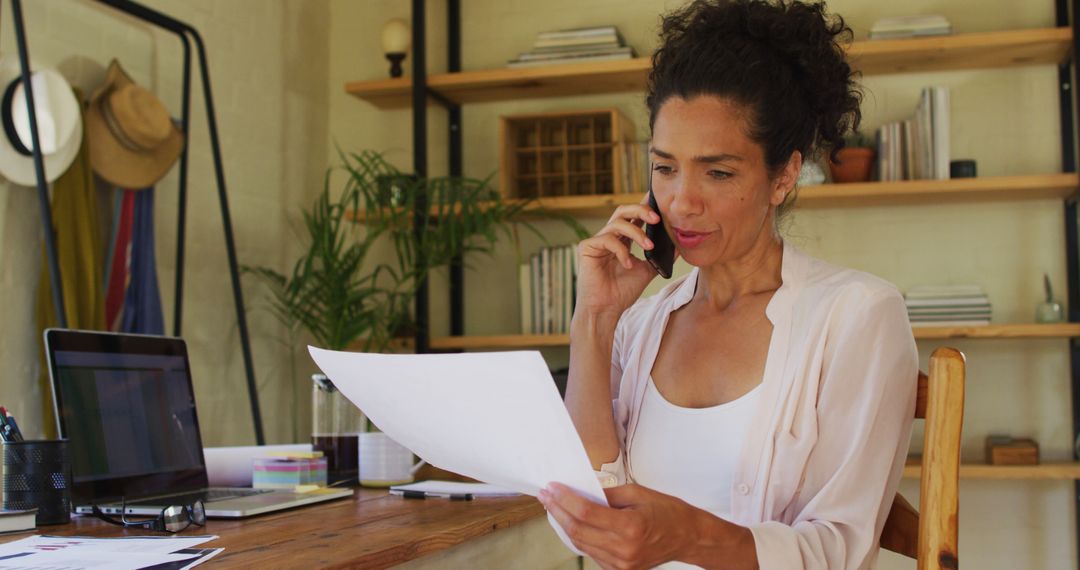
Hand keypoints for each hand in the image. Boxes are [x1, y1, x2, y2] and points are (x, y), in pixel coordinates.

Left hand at [538, 482, 699, 569]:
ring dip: (564, 525)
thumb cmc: (668, 512)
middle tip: (545, 495)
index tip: (552, 488)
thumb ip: (607, 494)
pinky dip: (580, 537)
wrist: (688, 537)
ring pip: (581, 544)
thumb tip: (581, 491)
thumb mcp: (638, 493)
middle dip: (557, 511)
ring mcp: (622, 564)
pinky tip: (572, 523)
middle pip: (578, 531)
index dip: (565, 500)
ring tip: (554, 506)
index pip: (586, 513)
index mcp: (631, 527)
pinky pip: (592, 553)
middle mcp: (624, 549)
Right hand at [574, 202, 662, 319]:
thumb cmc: (622, 292)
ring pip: (617, 223)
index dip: (645, 207)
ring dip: (636, 233)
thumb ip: (659, 256)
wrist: (606, 310)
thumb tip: (679, 245)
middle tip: (657, 218)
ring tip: (649, 246)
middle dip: (641, 210)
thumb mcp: (648, 270)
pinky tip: (628, 264)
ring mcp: (597, 241)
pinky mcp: (587, 248)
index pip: (633, 217)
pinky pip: (606, 239)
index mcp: (622, 240)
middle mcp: (609, 237)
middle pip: (623, 211)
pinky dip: (621, 250)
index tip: (661, 204)